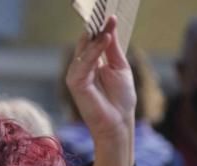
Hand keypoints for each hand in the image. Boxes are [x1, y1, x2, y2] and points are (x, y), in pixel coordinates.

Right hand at [65, 16, 135, 144]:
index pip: (91, 41)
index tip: (108, 14)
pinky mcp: (75, 84)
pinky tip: (104, 39)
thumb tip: (109, 27)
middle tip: (104, 13)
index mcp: (92, 64)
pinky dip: (93, 51)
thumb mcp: (120, 67)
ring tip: (107, 26)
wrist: (119, 121)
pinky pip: (82, 64)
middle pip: (84, 43)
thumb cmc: (120, 99)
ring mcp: (77, 76)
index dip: (98, 28)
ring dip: (95, 39)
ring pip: (83, 52)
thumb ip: (112, 49)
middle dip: (94, 28)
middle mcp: (81, 69)